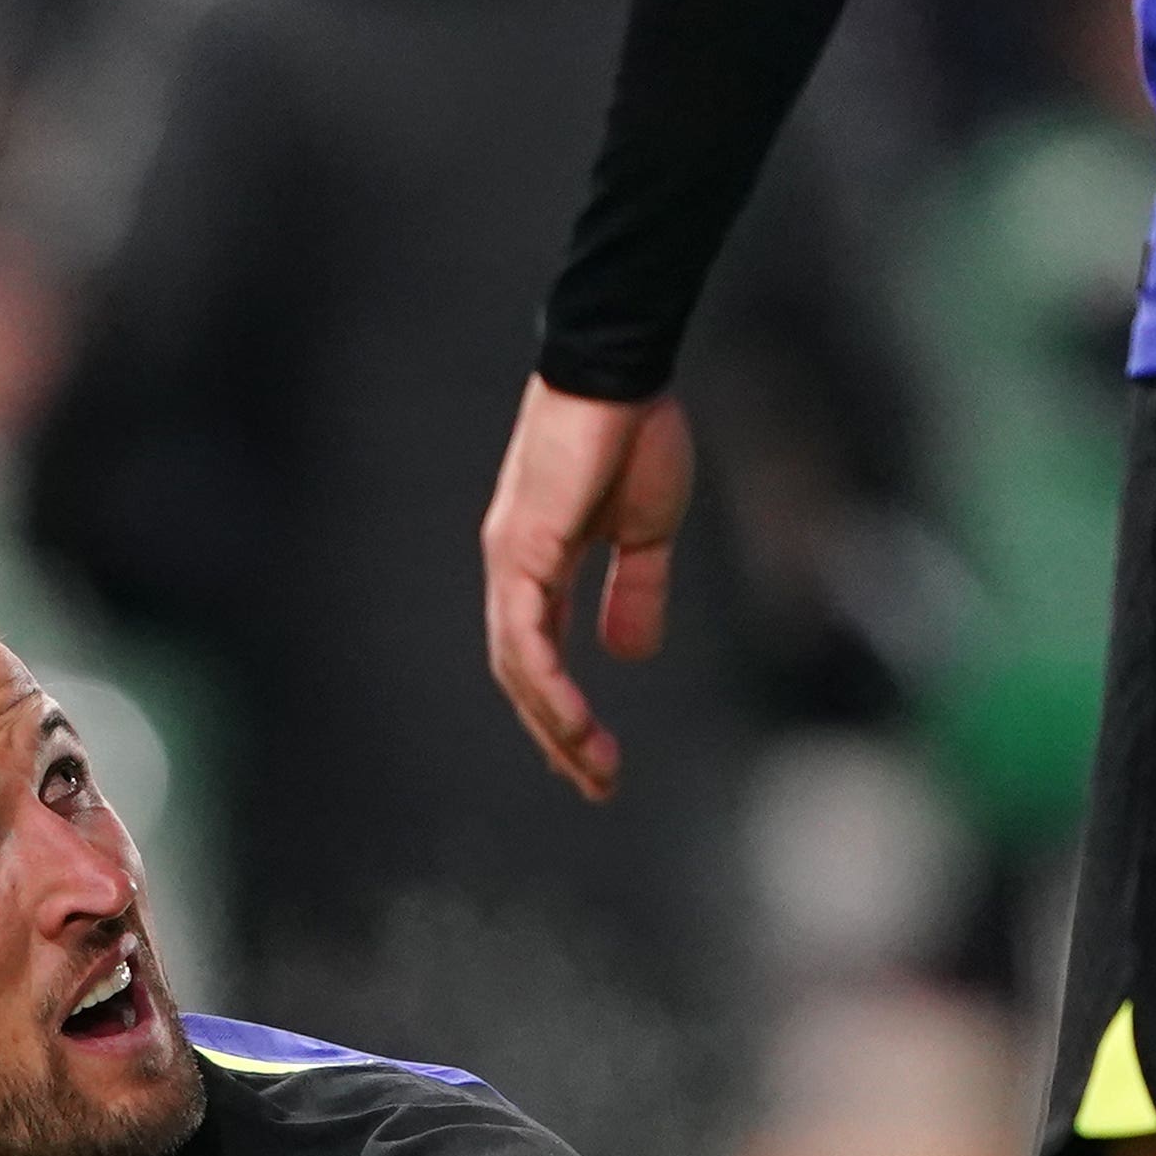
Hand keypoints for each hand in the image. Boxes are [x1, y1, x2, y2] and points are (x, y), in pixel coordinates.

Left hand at [478, 378, 696, 801]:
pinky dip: (546, 683)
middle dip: (559, 737)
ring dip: (555, 725)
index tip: (598, 760)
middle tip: (597, 785)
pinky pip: (524, 636)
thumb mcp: (645, 533)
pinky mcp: (520, 548)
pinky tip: (571, 721)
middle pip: (523, 675)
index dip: (566, 712)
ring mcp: (510, 560)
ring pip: (519, 667)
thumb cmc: (634, 434)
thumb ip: (635, 592)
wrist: (623, 371)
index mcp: (541, 567)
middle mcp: (514, 570)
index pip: (542, 657)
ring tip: (593, 768)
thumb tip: (630, 654)